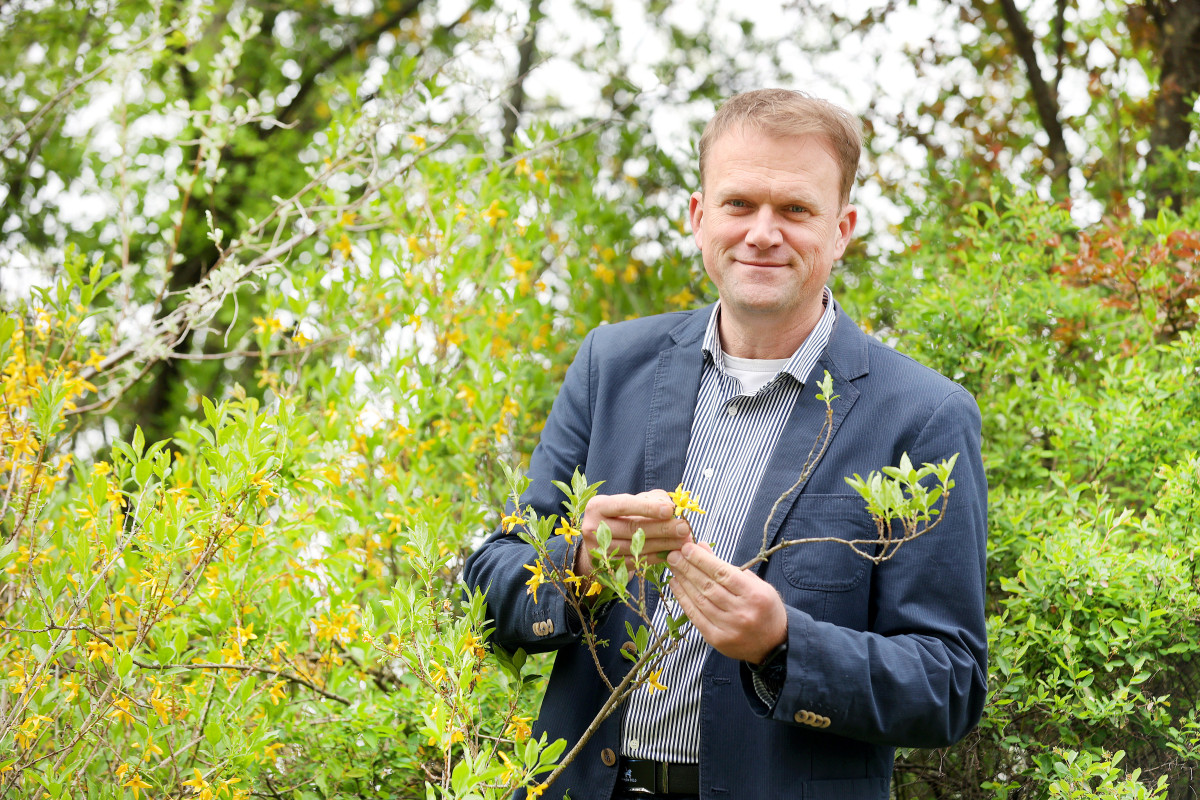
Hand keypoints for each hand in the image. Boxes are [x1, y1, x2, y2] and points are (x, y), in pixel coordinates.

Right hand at [575, 490, 691, 577]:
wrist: (602, 539)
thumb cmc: (623, 514)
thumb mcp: (633, 500)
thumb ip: (652, 499)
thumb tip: (672, 506)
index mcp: (597, 506)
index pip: (625, 506)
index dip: (648, 508)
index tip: (670, 510)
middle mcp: (593, 527)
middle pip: (632, 529)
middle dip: (662, 528)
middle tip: (684, 528)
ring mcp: (599, 549)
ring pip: (636, 548)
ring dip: (663, 545)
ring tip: (683, 541)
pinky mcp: (608, 565)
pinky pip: (636, 562)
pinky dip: (656, 557)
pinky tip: (671, 552)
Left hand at [667, 542, 786, 663]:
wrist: (773, 643)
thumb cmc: (763, 607)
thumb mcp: (754, 584)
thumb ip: (728, 567)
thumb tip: (702, 547)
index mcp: (754, 595)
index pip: (723, 573)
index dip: (702, 560)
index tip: (687, 548)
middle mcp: (742, 612)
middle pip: (709, 586)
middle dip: (688, 568)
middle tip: (674, 555)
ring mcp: (729, 628)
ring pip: (700, 600)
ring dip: (683, 582)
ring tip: (673, 568)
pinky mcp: (717, 640)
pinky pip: (695, 617)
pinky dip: (683, 599)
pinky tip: (676, 586)